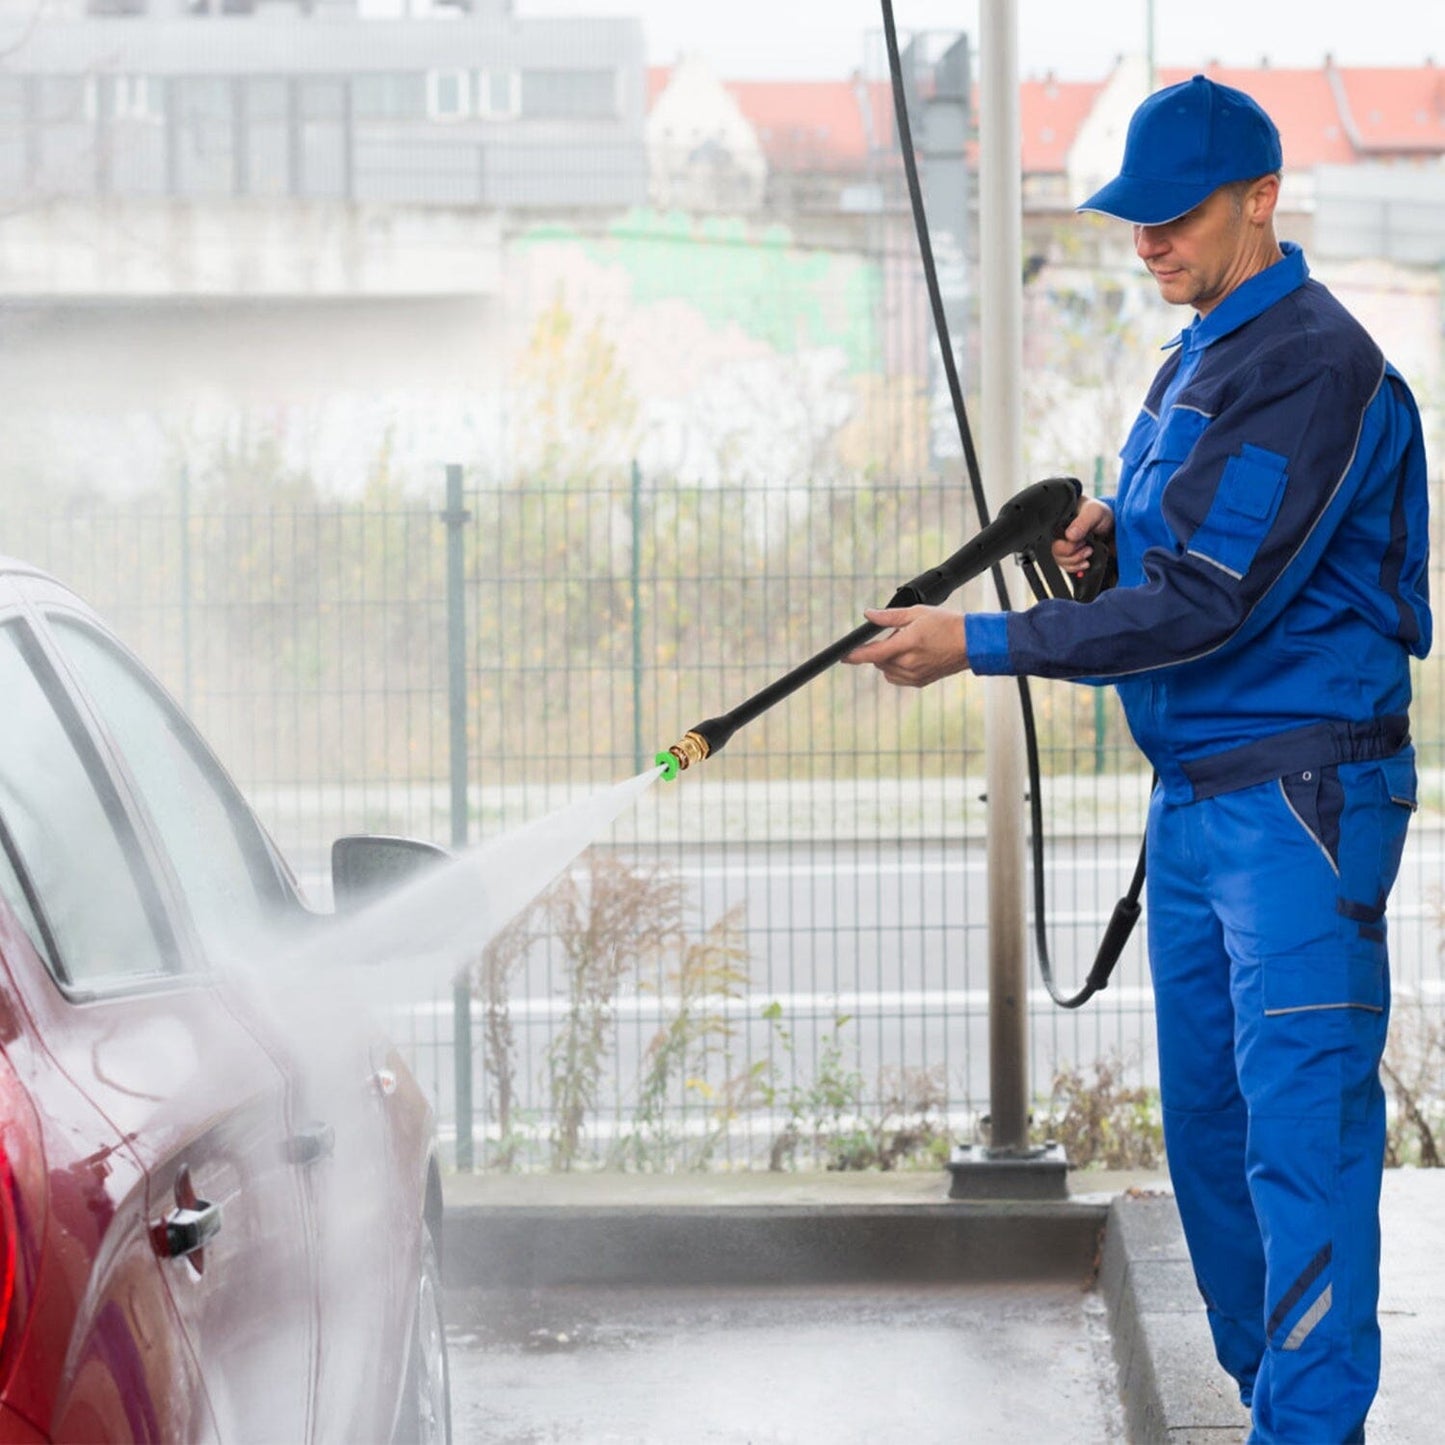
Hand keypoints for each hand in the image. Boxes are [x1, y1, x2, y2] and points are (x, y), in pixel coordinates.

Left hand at [843, 606, 968, 687]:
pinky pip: (897, 678)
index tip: (843, 656)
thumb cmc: (947, 624)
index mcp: (908, 644)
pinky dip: (897, 668)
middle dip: (881, 649)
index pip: (874, 653)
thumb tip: (868, 615)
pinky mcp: (920, 682)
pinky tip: (912, 657)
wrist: (972, 643)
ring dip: (888, 660)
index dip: (856, 656)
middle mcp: (909, 663)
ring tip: (909, 646)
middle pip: (879, 661)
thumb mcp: (917, 613)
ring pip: (887, 670)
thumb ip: (889, 616)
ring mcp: (915, 675)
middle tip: (900, 635)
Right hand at [1053, 498, 1114, 579]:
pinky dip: (1077, 568)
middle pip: (1056, 553)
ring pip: (1061, 562)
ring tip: (1089, 553)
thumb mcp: (1094, 512)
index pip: (1054, 539)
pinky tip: (1085, 563)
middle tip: (1087, 548)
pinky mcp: (1073, 555)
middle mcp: (1061, 536)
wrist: (1113, 523)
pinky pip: (1068, 567)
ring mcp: (1067, 546)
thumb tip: (1069, 535)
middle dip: (1072, 555)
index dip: (1066, 546)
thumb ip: (1082, 523)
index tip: (1082, 542)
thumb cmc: (1100, 513)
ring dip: (1076, 562)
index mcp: (1061, 523)